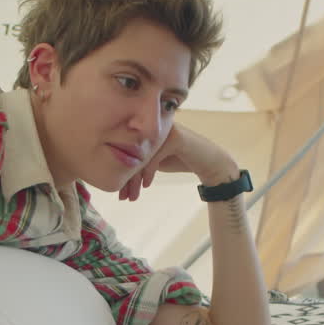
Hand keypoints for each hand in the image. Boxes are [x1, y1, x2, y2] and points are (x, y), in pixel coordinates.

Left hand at [118, 123, 239, 200]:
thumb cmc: (180, 161)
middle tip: (122, 197)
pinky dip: (148, 172)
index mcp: (146, 129)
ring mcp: (165, 130)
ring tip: (132, 196)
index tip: (119, 192)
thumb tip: (115, 174)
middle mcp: (154, 127)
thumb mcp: (155, 161)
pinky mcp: (175, 137)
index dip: (122, 173)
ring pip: (142, 156)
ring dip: (135, 180)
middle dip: (127, 179)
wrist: (208, 162)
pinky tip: (147, 184)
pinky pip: (155, 156)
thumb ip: (139, 162)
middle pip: (132, 154)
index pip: (128, 152)